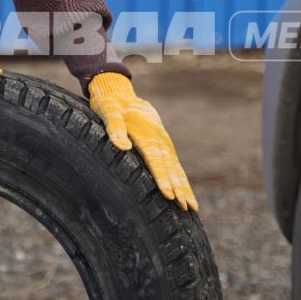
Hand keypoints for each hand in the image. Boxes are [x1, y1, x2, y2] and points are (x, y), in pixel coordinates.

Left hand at [86, 73, 197, 211]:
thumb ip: (114, 128)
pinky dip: (181, 180)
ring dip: (184, 187)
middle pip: (170, 167)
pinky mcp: (163, 144)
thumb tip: (122, 147)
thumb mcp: (108, 111)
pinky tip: (186, 194)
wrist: (120, 92)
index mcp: (146, 133)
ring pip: (176, 168)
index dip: (162, 179)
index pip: (155, 160)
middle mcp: (158, 139)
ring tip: (192, 207)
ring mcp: (163, 142)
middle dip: (179, 188)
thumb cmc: (110, 103)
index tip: (169, 196)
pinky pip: (174, 164)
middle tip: (186, 207)